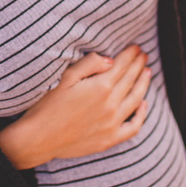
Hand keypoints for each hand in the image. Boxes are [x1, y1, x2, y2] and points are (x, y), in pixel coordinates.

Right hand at [0, 46, 150, 169]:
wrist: (39, 138)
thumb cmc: (48, 105)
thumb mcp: (65, 77)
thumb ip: (89, 64)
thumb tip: (111, 60)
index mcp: (100, 87)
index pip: (122, 66)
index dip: (130, 54)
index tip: (136, 47)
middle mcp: (111, 105)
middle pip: (131, 80)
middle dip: (138, 65)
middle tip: (143, 54)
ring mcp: (112, 124)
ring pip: (136, 99)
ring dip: (143, 84)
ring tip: (147, 72)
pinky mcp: (110, 139)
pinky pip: (133, 127)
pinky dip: (141, 115)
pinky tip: (143, 104)